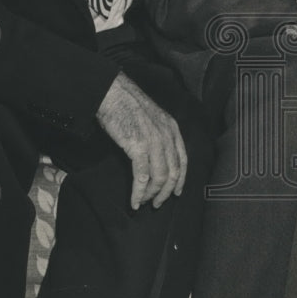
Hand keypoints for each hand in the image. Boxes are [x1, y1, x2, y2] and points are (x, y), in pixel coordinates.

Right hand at [96, 72, 187, 210]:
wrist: (113, 94)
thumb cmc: (127, 105)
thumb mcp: (151, 118)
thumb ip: (158, 134)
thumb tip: (155, 156)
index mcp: (172, 129)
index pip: (183, 160)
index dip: (181, 180)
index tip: (176, 192)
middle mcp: (167, 136)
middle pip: (173, 173)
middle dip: (166, 192)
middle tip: (158, 203)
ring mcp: (154, 142)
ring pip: (160, 177)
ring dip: (152, 194)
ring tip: (144, 203)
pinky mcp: (138, 147)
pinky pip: (142, 177)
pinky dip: (139, 193)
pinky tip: (135, 201)